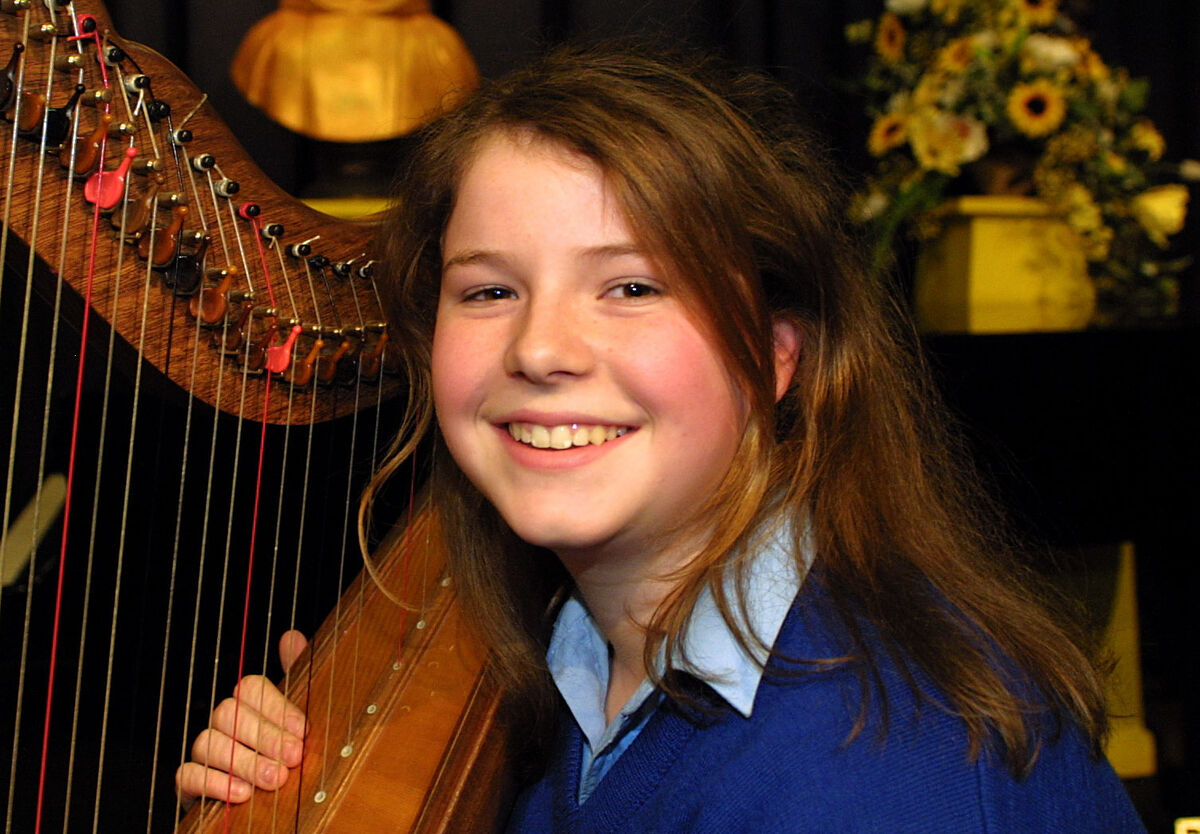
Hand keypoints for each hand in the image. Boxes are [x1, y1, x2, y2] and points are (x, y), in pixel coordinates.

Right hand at [175, 630, 309, 804]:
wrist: (271, 814)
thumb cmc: (288, 761)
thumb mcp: (302, 722)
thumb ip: (298, 677)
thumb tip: (291, 636)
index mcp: (251, 706)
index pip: (251, 688)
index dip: (277, 707)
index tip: (303, 731)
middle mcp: (224, 724)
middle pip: (229, 713)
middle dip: (264, 736)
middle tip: (293, 759)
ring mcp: (205, 753)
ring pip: (208, 742)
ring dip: (243, 761)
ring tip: (273, 781)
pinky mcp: (189, 784)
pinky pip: (187, 775)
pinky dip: (213, 783)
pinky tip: (241, 794)